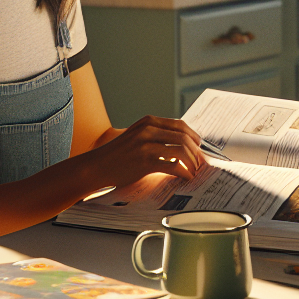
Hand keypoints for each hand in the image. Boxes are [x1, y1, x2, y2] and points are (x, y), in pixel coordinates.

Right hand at [83, 116, 208, 188]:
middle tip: (201, 162)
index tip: (199, 147)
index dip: (194, 136)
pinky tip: (186, 177)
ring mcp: (147, 145)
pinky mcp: (145, 162)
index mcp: (149, 121)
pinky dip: (184, 172)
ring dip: (192, 162)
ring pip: (181, 150)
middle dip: (196, 151)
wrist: (97, 166)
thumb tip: (180, 143)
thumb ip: (155, 135)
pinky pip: (173, 165)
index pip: (180, 125)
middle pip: (184, 137)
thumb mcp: (136, 135)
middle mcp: (148, 130)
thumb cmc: (118, 154)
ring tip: (194, 170)